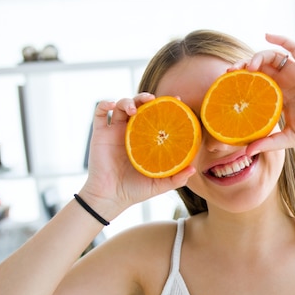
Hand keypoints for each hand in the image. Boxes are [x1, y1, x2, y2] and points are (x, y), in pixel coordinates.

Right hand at [81, 94, 194, 213]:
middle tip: (152, 99)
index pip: (157, 116)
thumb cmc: (135, 190)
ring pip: (121, 106)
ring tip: (134, 109)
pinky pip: (99, 113)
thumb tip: (194, 169)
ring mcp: (115, 131)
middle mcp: (132, 131)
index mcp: (146, 139)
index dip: (166, 106)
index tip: (177, 101)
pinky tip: (112, 105)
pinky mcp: (100, 134)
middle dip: (145, 97)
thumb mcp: (160, 184)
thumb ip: (177, 178)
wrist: (110, 197)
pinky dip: (104, 104)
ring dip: (127, 101)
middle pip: (139, 105)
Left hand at [232, 33, 294, 154]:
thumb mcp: (290, 137)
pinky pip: (292, 47)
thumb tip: (246, 153)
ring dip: (257, 57)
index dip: (240, 84)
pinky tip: (267, 35)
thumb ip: (269, 143)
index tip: (225, 88)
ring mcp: (294, 71)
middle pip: (258, 69)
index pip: (255, 86)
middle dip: (242, 68)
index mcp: (279, 96)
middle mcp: (284, 82)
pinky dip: (280, 39)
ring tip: (249, 66)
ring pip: (271, 57)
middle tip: (229, 72)